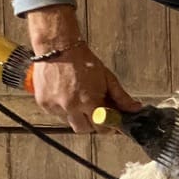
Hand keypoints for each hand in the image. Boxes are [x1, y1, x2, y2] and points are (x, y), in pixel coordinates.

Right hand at [26, 5, 142, 132]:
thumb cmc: (84, 61)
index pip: (101, 127)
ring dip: (78, 117)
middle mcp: (70, 107)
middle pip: (84, 130)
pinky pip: (57, 114)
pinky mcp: (43, 103)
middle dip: (93, 124)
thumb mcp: (107, 78)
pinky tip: (67, 96)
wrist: (58, 48)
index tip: (112, 123)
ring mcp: (55, 106)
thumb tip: (135, 108)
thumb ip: (121, 97)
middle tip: (97, 113)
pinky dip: (64, 110)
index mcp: (88, 102)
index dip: (108, 127)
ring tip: (80, 99)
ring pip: (70, 122)